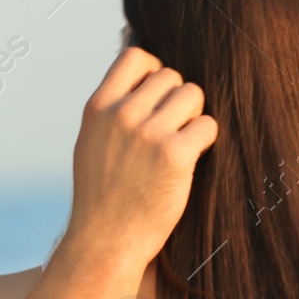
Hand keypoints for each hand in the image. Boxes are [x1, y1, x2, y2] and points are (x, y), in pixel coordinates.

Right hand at [64, 47, 217, 265]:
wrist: (106, 241)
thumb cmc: (102, 195)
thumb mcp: (91, 142)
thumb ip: (111, 108)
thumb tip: (139, 68)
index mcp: (98, 108)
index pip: (136, 57)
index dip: (153, 71)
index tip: (156, 97)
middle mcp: (122, 115)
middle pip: (171, 76)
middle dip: (176, 100)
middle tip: (171, 130)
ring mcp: (148, 133)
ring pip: (193, 94)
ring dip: (193, 116)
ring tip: (181, 143)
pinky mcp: (175, 155)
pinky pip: (207, 125)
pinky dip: (205, 140)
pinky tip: (191, 159)